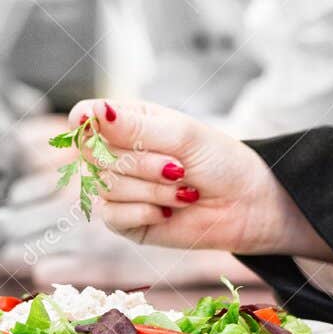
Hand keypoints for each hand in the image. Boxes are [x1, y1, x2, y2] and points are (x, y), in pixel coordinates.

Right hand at [65, 99, 332, 259]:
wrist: (247, 207)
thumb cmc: (221, 162)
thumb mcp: (183, 136)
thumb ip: (136, 127)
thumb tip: (93, 112)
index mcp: (129, 122)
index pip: (86, 116)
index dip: (85, 120)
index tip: (92, 124)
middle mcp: (118, 153)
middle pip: (93, 154)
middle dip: (139, 163)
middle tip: (179, 167)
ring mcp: (119, 188)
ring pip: (106, 186)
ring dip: (152, 190)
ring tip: (184, 191)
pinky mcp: (124, 221)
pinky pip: (111, 215)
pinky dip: (144, 212)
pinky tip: (168, 212)